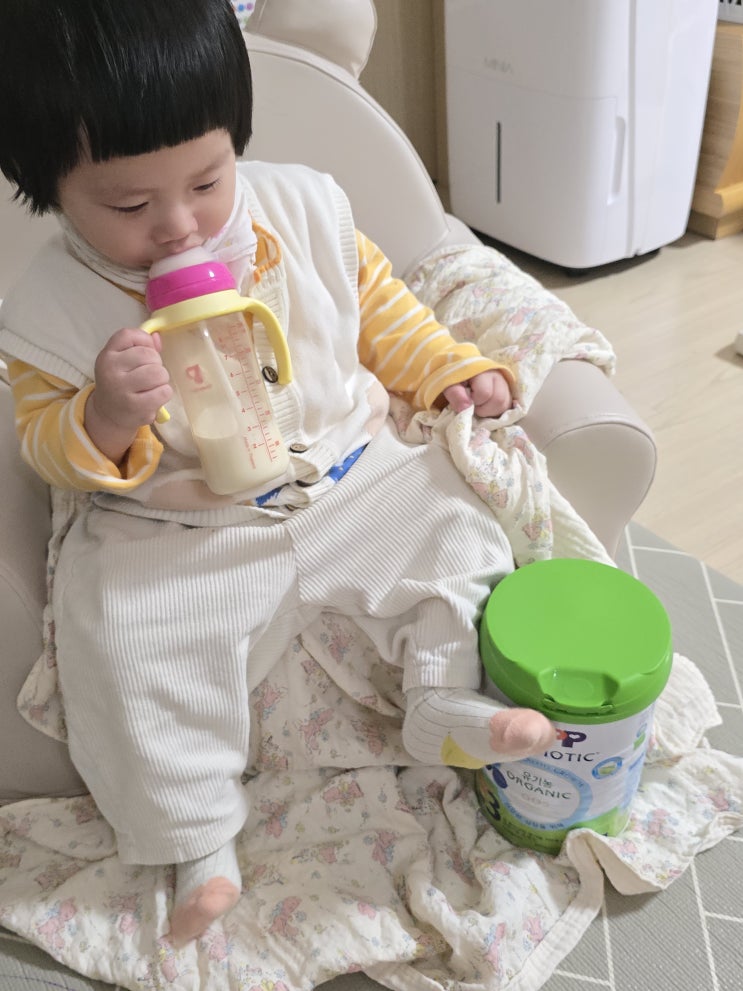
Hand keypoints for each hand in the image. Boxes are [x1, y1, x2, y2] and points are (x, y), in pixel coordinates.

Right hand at [86, 328, 171, 461]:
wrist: (108, 414)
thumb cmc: (120, 382)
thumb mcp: (121, 361)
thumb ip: (140, 346)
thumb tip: (157, 337)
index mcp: (107, 356)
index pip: (129, 335)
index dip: (144, 340)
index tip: (144, 351)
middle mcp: (111, 371)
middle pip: (149, 354)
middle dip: (156, 363)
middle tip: (150, 373)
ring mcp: (122, 390)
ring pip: (158, 373)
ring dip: (162, 379)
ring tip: (154, 385)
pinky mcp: (135, 407)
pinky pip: (164, 392)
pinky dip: (164, 393)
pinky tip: (154, 397)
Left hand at [443, 370, 512, 417]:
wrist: (461, 370)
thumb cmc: (455, 378)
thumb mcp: (449, 384)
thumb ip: (455, 394)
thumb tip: (465, 408)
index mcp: (482, 371)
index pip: (484, 392)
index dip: (473, 401)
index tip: (466, 398)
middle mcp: (497, 376)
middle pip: (499, 400)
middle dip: (483, 409)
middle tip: (473, 405)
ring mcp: (504, 384)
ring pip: (504, 404)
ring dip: (490, 411)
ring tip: (478, 406)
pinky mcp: (507, 392)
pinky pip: (507, 406)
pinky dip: (496, 411)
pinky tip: (486, 407)